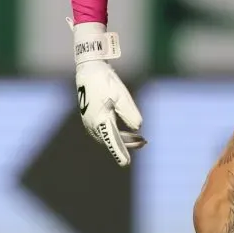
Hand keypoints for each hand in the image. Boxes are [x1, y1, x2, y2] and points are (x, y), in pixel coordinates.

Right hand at [71, 19, 145, 165]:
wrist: (89, 69)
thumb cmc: (105, 81)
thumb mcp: (121, 95)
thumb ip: (130, 113)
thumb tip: (137, 128)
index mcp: (100, 121)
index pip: (112, 141)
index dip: (120, 153)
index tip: (125, 164)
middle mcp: (93, 125)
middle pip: (111, 141)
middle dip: (128, 144)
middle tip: (144, 142)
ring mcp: (90, 122)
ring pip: (108, 136)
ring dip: (124, 139)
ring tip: (140, 138)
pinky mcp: (91, 117)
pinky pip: (105, 130)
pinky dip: (117, 132)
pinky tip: (128, 130)